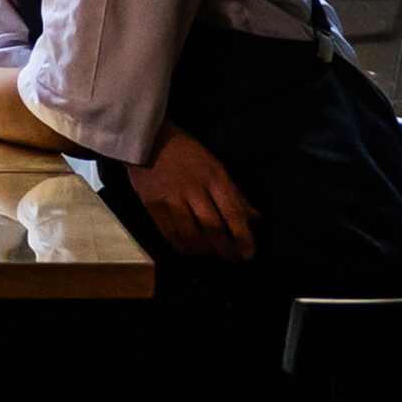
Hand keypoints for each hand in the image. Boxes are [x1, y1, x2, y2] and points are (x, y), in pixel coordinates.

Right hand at [127, 123, 258, 259]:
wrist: (147, 140)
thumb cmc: (187, 152)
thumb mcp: (215, 165)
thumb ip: (235, 193)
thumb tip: (254, 217)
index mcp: (214, 177)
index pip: (233, 212)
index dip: (243, 237)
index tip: (249, 254)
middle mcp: (193, 188)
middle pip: (213, 227)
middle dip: (225, 250)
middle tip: (232, 261)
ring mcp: (171, 197)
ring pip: (191, 235)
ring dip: (204, 251)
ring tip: (211, 255)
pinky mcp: (152, 204)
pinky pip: (169, 234)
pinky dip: (182, 247)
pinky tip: (190, 250)